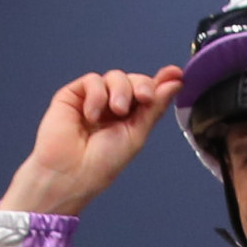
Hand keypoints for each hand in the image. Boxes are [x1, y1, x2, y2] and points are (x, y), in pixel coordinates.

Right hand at [1, 66, 186, 216]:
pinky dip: (97, 95)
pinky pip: (93, 81)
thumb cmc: (102, 163)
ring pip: (115, 77)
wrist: (70, 172)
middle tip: (144, 98)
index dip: (161, 81)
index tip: (175, 74)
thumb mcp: (137, 135)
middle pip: (134, 81)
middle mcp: (112, 106)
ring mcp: (94, 99)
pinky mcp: (74, 94)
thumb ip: (154, 108)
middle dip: (142, 86)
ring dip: (120, 91)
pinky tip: (91, 115)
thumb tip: (175, 83)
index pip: (147, 93)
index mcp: (130, 118)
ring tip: (116, 111)